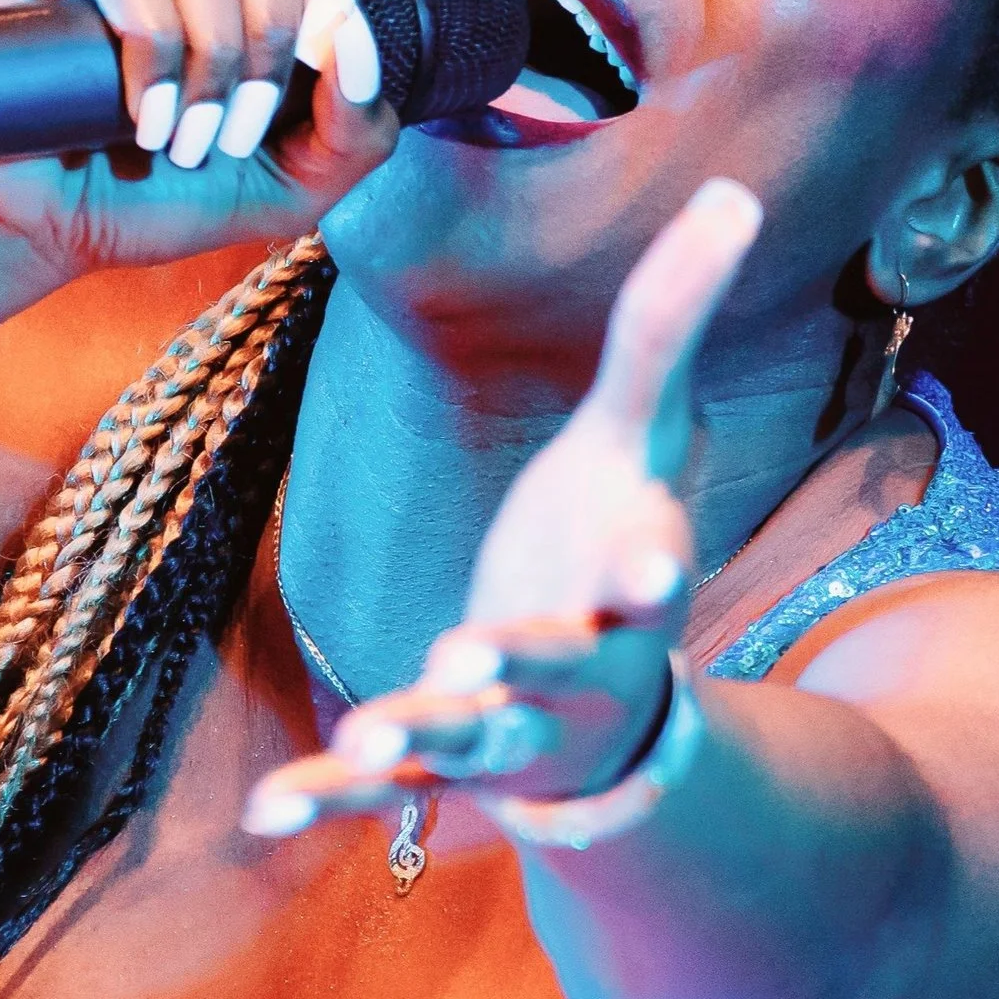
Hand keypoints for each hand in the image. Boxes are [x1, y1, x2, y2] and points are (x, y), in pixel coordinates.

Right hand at [0, 0, 398, 334]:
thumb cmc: (151, 200)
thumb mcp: (289, 188)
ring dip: (212, 61)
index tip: (318, 61)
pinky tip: (137, 116)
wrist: (32, 230)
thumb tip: (357, 42)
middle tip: (228, 135)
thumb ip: (358, 129)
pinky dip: (151, 47)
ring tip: (176, 139)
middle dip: (268, 48)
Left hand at [244, 178, 762, 837]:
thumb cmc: (609, 541)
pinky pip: (386, 794)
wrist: (604, 706)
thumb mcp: (637, 433)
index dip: (649, 567)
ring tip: (363, 741)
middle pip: (557, 662)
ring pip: (467, 735)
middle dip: (520, 655)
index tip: (649, 565)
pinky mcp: (447, 768)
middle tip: (471, 647)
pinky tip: (265, 808)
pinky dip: (327, 799)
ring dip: (417, 735)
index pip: (651, 569)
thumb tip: (733, 190)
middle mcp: (584, 661)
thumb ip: (667, 324)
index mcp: (633, 577)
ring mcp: (513, 723)